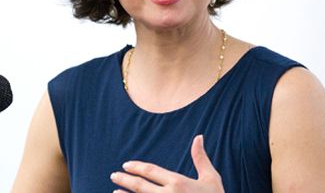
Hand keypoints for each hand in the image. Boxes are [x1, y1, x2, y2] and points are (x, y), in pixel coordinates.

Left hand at [110, 135, 224, 192]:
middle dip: (125, 180)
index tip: (126, 165)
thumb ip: (200, 158)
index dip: (136, 167)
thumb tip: (198, 137)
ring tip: (115, 192)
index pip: (151, 171)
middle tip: (113, 175)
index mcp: (178, 183)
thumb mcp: (211, 179)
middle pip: (140, 186)